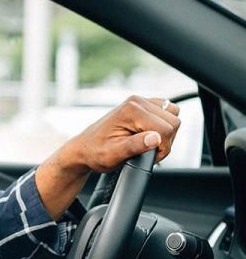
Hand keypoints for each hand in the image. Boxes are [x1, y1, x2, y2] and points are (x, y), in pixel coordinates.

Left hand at [58, 95, 180, 173]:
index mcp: (131, 111)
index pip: (166, 128)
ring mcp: (139, 102)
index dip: (162, 148)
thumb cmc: (95, 152)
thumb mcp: (113, 155)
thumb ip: (135, 146)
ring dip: (165, 133)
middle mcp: (136, 101)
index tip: (149, 156)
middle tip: (147, 151)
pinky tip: (148, 135)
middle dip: (165, 140)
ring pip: (172, 115)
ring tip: (147, 144)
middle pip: (173, 121)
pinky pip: (166, 112)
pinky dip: (162, 125)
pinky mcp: (142, 106)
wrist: (84, 149)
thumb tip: (155, 138)